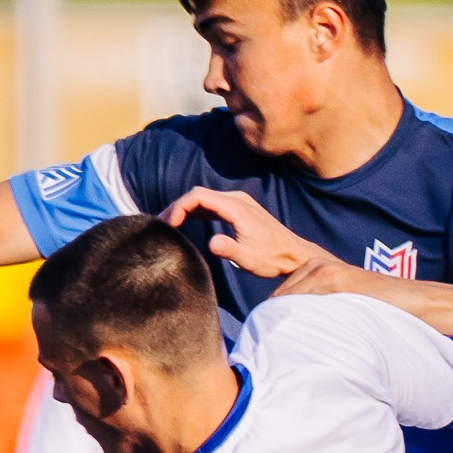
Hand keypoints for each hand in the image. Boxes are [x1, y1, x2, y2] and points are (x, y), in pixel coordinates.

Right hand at [162, 187, 340, 281]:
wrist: (294, 255)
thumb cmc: (272, 258)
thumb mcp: (249, 258)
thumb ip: (230, 249)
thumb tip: (212, 242)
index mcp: (236, 207)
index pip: (198, 196)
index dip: (178, 207)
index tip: (167, 225)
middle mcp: (236, 199)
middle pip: (197, 194)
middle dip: (176, 208)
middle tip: (159, 226)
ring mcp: (238, 202)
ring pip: (203, 199)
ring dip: (184, 209)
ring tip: (167, 225)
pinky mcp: (239, 209)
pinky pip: (211, 205)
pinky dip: (195, 212)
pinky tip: (185, 223)